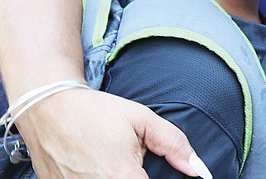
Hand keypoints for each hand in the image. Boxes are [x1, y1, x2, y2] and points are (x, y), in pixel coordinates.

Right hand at [15, 88, 210, 177]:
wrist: (50, 110)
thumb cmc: (96, 113)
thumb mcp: (141, 119)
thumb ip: (172, 143)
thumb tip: (198, 169)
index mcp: (122, 178)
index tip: (164, 172)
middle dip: (142, 176)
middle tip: (136, 162)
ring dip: (124, 176)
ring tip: (115, 160)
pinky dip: (101, 176)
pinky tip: (99, 164)